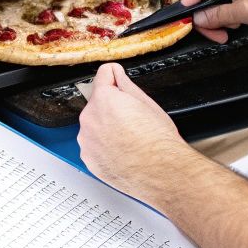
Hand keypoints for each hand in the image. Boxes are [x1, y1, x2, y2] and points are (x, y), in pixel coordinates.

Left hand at [77, 63, 188, 199]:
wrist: (161, 173)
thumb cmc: (158, 141)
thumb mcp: (147, 103)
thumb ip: (126, 84)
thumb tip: (117, 75)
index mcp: (104, 99)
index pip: (103, 75)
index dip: (114, 75)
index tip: (116, 77)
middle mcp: (89, 118)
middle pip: (98, 104)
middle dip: (111, 108)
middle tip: (132, 120)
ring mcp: (86, 141)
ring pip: (94, 127)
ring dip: (106, 129)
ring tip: (128, 139)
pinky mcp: (88, 159)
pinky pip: (93, 147)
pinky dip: (104, 148)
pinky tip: (122, 152)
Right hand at [179, 0, 247, 41]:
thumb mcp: (243, 12)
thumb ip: (217, 16)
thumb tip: (200, 18)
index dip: (192, 5)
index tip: (186, 18)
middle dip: (211, 18)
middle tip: (215, 32)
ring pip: (222, 5)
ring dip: (224, 20)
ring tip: (233, 29)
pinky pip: (234, 7)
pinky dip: (234, 18)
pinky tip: (241, 25)